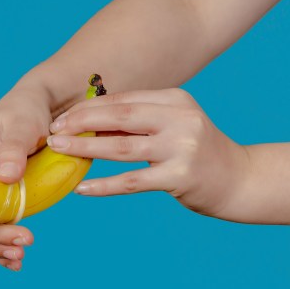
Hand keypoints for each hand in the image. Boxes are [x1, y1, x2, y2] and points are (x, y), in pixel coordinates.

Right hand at [0, 86, 51, 270]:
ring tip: (20, 257)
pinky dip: (8, 242)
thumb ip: (14, 148)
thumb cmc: (25, 110)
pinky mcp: (9, 196)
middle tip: (23, 246)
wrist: (43, 107)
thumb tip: (7, 176)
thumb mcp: (21, 124)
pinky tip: (18, 258)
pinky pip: (4, 224)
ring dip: (1, 245)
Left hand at [47, 88, 249, 218]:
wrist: (238, 179)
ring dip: (85, 149)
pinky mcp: (180, 176)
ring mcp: (181, 147)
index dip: (87, 109)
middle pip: (119, 117)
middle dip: (80, 122)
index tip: (60, 118)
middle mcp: (180, 118)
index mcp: (175, 99)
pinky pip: (132, 182)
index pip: (122, 100)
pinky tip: (81, 189)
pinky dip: (104, 186)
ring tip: (58, 150)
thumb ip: (135, 124)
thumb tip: (85, 127)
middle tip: (52, 131)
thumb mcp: (170, 127)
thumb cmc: (192, 152)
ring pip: (121, 148)